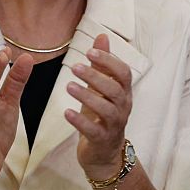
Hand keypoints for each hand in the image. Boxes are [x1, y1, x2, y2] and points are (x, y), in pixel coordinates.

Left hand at [65, 33, 132, 179]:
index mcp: (123, 92)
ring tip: (68, 86)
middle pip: (115, 89)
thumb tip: (102, 36)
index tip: (90, 52)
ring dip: (87, 96)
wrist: (104, 153)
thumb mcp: (101, 88)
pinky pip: (93, 130)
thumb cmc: (101, 116)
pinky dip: (80, 121)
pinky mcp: (103, 139)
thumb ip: (102, 63)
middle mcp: (123, 107)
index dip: (109, 61)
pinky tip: (66, 112)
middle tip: (74, 67)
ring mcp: (114, 124)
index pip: (123, 73)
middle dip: (95, 76)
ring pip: (106, 109)